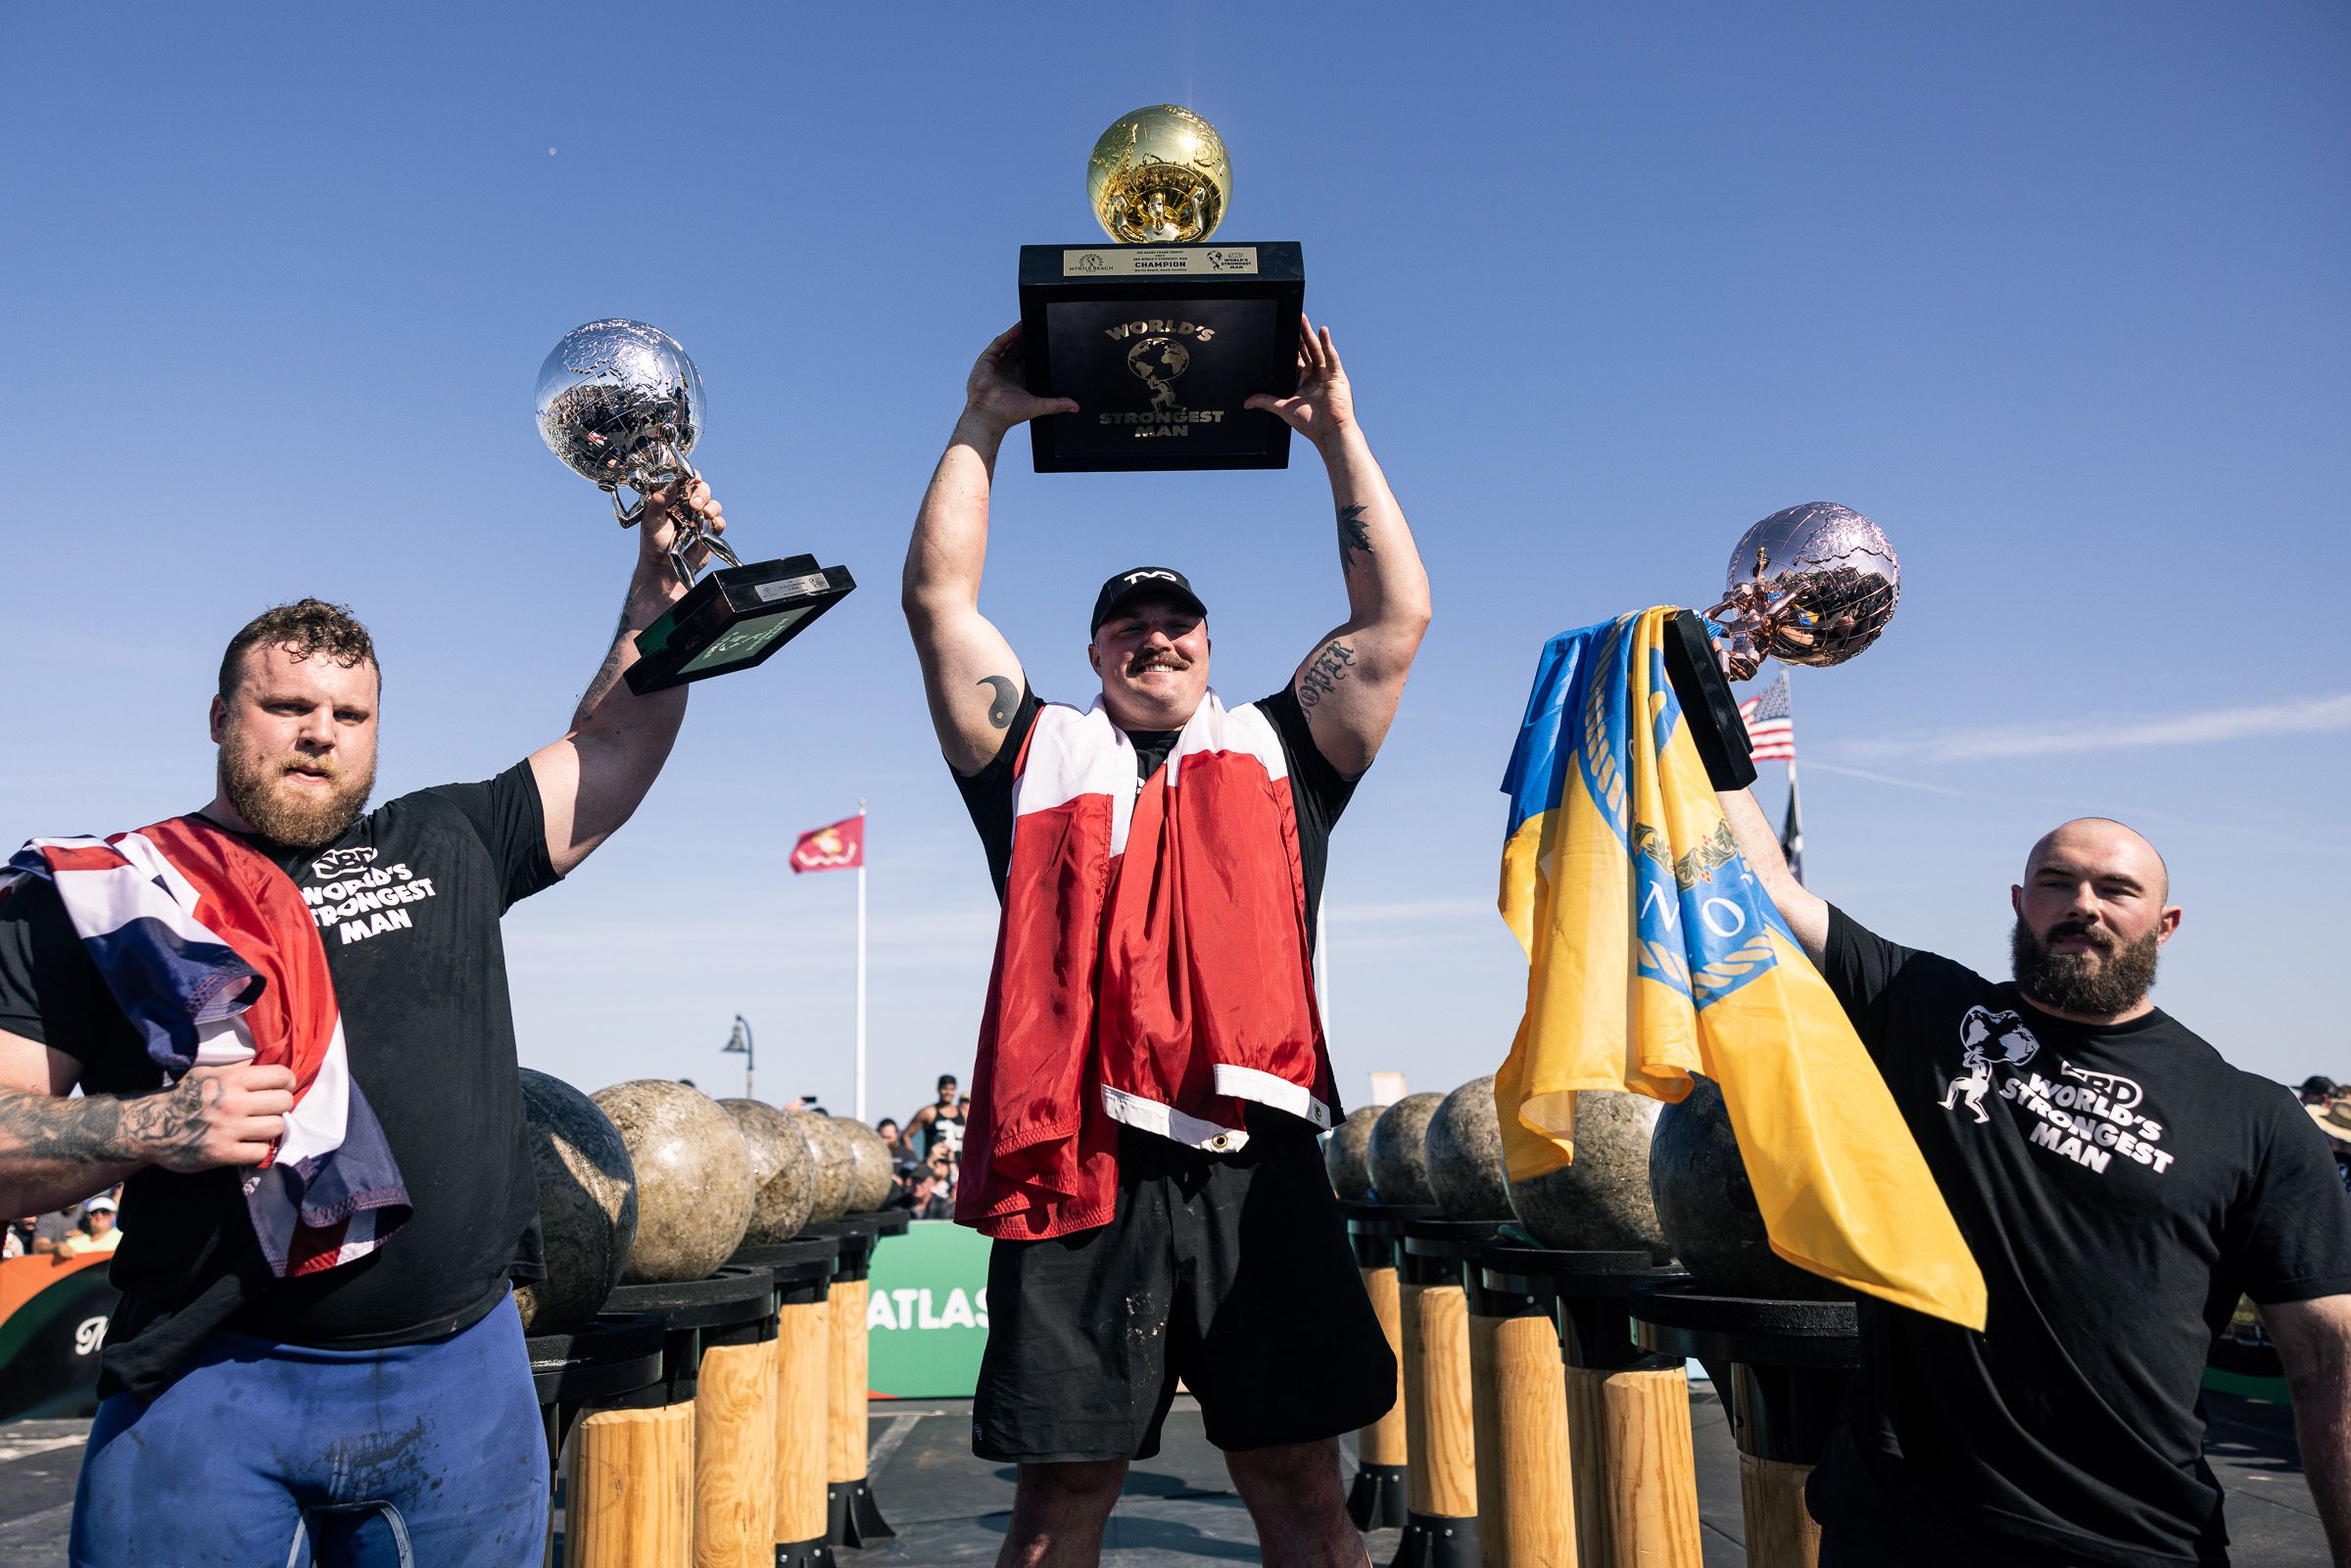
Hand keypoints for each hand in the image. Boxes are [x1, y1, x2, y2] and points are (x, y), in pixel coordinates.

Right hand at [121, 1063, 296, 1173]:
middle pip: (284, 1102)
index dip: (286, 1082)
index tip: (280, 1088)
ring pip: (277, 1127)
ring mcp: (228, 1129)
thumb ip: (240, 1070)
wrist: (151, 1126)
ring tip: (258, 1128)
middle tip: (269, 1110)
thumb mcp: (210, 1074)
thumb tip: (271, 1062)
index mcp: (231, 1079)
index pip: (280, 1076)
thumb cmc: (184, 1097)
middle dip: (280, 1106)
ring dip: (270, 1129)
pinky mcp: (222, 1153)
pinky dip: (258, 1150)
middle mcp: (232, 1102)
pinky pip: (261, 1152)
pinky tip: (248, 1145)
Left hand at [634, 476, 725, 577]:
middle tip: (693, 504)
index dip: (689, 474)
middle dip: (701, 492)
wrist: (663, 568)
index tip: (691, 477)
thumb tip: (670, 485)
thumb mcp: (651, 521)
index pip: (683, 479)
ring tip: (703, 514)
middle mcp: (686, 505)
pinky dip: (717, 521)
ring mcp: (699, 518)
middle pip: (701, 488)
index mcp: (671, 498)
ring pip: (712, 503)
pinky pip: (719, 521)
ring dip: (711, 506)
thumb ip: (658, 503)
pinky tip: (710, 524)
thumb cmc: (653, 543)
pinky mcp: (709, 531)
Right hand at [962, 324, 1078, 434]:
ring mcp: (997, 365)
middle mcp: (1008, 372)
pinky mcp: (987, 360)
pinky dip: (1009, 335)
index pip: (1030, 361)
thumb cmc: (1007, 413)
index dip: (1037, 352)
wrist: (989, 413)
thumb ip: (1057, 404)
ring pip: (1010, 344)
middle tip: (1039, 329)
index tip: (1046, 343)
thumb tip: (1074, 406)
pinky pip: (999, 343)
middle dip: (1028, 340)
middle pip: (1020, 350)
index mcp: (1019, 381)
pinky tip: (1018, 328)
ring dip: (1019, 335)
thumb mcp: (1039, 406)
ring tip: (1029, 324)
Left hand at [1246, 315, 1357, 450]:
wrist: (1329, 433)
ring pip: (1317, 350)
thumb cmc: (1310, 424)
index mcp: (1302, 382)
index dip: (1289, 346)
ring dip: (1310, 335)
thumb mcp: (1283, 409)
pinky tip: (1323, 331)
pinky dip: (1327, 344)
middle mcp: (1314, 376)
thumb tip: (1247, 402)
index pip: (1295, 359)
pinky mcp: (1337, 375)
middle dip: (1299, 335)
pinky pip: (1331, 356)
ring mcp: (1326, 374)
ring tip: (1303, 320)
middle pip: (1306, 351)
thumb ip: (1266, 402)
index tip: (1283, 333)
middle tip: (1294, 319)